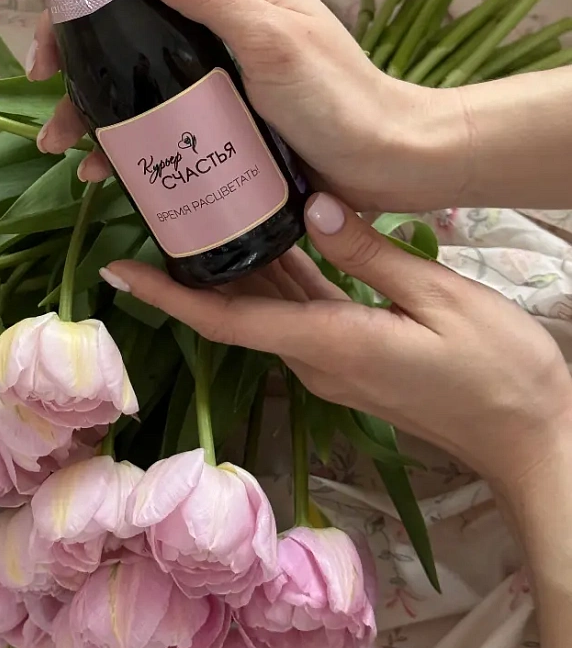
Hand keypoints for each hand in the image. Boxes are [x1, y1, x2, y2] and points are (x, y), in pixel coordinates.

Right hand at [29, 0, 466, 209]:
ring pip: (127, 46)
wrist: (381, 165)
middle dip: (73, 19)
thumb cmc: (338, 99)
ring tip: (63, 136)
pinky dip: (119, 124)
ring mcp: (208, 45)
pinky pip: (148, 95)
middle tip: (43, 66)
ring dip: (88, 87)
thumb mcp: (270, 41)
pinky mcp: (207, 91)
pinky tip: (102, 162)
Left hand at [98, 192, 571, 494]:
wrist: (531, 438)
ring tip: (200, 209)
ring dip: (230, 267)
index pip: (226, 318)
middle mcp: (316, 358)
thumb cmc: (498, 372)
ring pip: (266, 307)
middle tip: (154, 208)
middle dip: (187, 268)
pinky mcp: (352, 356)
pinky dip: (277, 275)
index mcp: (330, 343)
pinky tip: (274, 234)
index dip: (167, 294)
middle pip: (235, 309)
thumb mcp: (441, 301)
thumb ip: (373, 255)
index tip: (116, 271)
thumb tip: (314, 208)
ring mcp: (333, 361)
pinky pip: (299, 311)